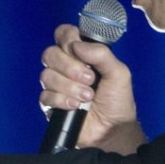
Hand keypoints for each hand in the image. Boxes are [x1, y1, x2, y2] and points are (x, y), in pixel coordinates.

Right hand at [38, 25, 146, 153]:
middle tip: (90, 79)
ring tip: (88, 96)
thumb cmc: (117, 100)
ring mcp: (56, 85)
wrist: (113, 129)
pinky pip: (46, 95)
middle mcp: (65, 67)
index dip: (67, 39)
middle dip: (71, 67)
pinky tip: (76, 106)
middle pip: (50, 54)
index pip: (63, 34)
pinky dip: (62, 100)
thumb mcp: (118, 73)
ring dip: (70, 86)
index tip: (79, 51)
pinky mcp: (51, 103)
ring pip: (47, 75)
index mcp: (81, 54)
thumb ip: (102, 54)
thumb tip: (77, 45)